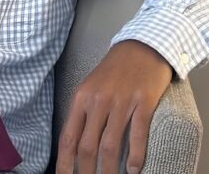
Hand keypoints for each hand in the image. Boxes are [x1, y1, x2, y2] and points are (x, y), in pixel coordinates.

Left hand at [55, 40, 172, 173]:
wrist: (143, 47)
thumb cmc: (115, 71)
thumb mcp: (90, 87)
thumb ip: (82, 113)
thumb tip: (74, 145)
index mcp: (81, 98)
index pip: (68, 138)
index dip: (64, 163)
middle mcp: (98, 101)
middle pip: (87, 146)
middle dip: (86, 172)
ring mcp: (122, 102)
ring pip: (111, 145)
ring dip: (109, 169)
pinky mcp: (144, 102)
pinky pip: (137, 135)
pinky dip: (135, 156)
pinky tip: (134, 170)